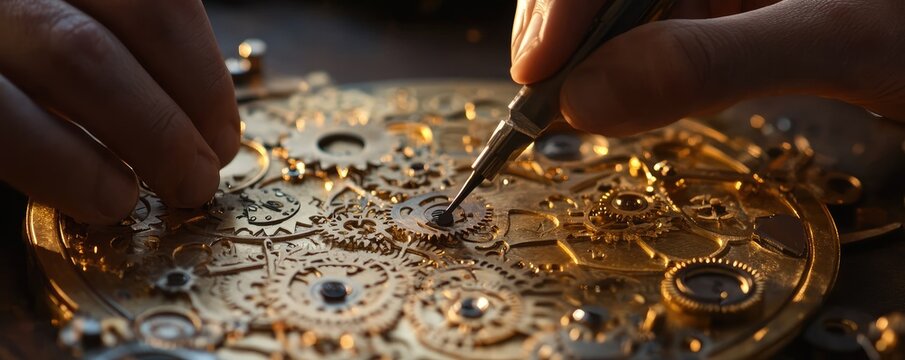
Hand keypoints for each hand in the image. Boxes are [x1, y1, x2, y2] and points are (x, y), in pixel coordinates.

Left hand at [0, 0, 239, 223]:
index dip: (65, 164)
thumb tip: (105, 185)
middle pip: (81, 55)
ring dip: (200, 84)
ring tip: (219, 140)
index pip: (2, 114)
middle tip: (194, 183)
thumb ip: (22, 140)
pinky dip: (197, 42)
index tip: (115, 200)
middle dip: (159, 129)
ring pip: (144, 7)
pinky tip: (206, 86)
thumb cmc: (2, 92)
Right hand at [511, 0, 904, 135]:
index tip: (537, 72)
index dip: (561, 4)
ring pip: (616, 10)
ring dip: (592, 57)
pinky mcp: (717, 7)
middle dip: (567, 30)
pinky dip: (631, 70)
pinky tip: (640, 92)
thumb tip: (586, 98)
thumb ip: (711, 61)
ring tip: (590, 100)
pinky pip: (649, 32)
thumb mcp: (834, 40)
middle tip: (546, 95)